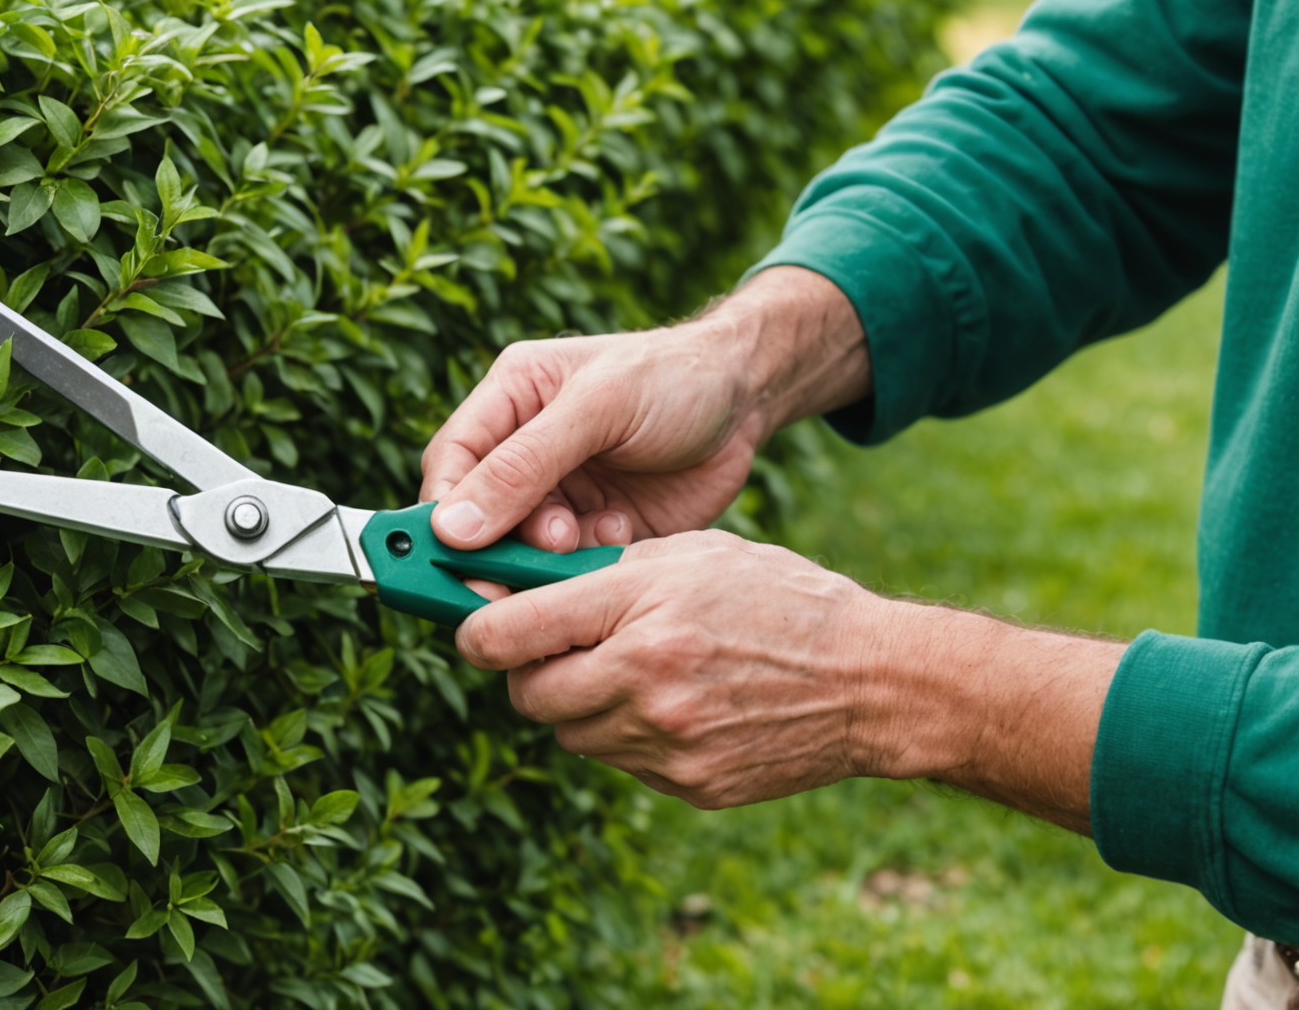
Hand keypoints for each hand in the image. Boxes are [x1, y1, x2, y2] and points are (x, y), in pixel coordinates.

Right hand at [419, 267, 869, 553]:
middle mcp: (525, 451)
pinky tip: (620, 532)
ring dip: (545, 557)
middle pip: (479, 518)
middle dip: (495, 548)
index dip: (442, 512)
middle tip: (509, 578)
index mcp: (509, 402)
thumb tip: (451, 527)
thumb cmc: (672, 377)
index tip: (449, 554)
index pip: (450, 464)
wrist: (751, 399)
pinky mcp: (598, 528)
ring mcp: (561, 494)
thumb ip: (524, 465)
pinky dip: (587, 562)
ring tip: (579, 538)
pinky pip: (571, 566)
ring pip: (523, 549)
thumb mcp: (597, 407)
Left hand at [454, 531, 1124, 830]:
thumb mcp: (687, 555)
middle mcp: (644, 682)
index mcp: (640, 613)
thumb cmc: (775, 598)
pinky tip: (672, 703)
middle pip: (527, 694)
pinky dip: (625, 733)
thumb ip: (599, 576)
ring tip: (628, 669)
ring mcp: (665, 742)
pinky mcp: (687, 784)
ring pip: (569, 731)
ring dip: (577, 703)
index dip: (474, 629)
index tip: (470, 623)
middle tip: (551, 648)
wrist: (869, 680)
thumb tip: (512, 590)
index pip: (506, 634)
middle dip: (528, 671)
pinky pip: (619, 760)